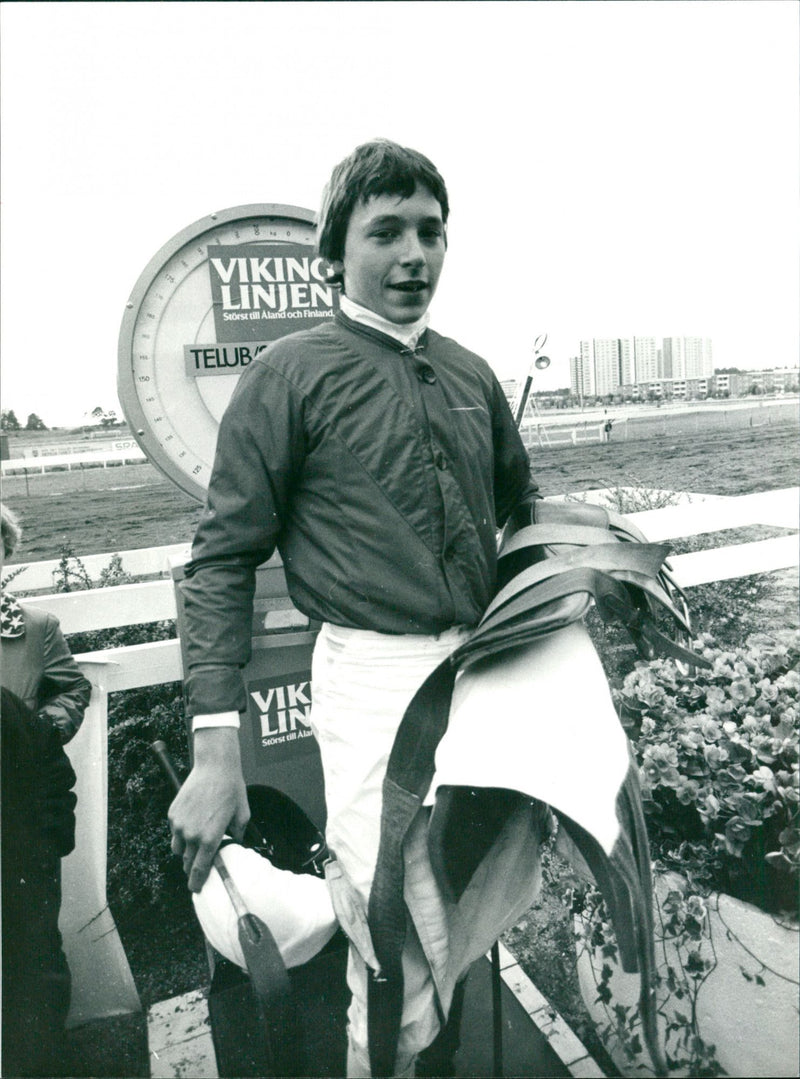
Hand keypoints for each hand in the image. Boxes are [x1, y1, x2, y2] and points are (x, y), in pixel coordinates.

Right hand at [168, 727, 249, 891]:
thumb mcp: (242, 815)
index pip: (199, 870)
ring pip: (178, 848)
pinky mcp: (172, 814)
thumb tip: (233, 845)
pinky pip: (174, 831)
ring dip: (186, 849)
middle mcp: (191, 835)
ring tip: (197, 839)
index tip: (196, 889)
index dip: (196, 882)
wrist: (215, 767)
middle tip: (201, 861)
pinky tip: (193, 819)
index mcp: (210, 838)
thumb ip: (237, 836)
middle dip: (193, 865)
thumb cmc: (231, 790)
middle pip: (187, 862)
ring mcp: (179, 824)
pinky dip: (181, 831)